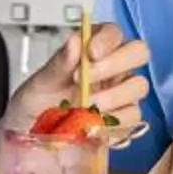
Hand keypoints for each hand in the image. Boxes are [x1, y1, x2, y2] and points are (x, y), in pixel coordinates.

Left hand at [10, 25, 151, 143]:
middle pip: (138, 52)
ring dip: (112, 95)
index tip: (90, 53)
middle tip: (86, 80)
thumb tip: (75, 43)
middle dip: (115, 64)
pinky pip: (133, 116)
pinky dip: (114, 121)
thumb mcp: (39, 84)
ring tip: (84, 107)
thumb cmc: (36, 106)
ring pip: (139, 85)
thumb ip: (58, 64)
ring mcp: (122, 94)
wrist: (33, 140)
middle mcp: (113, 69)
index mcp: (92, 51)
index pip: (113, 33)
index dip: (107, 39)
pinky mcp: (125, 120)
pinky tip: (92, 123)